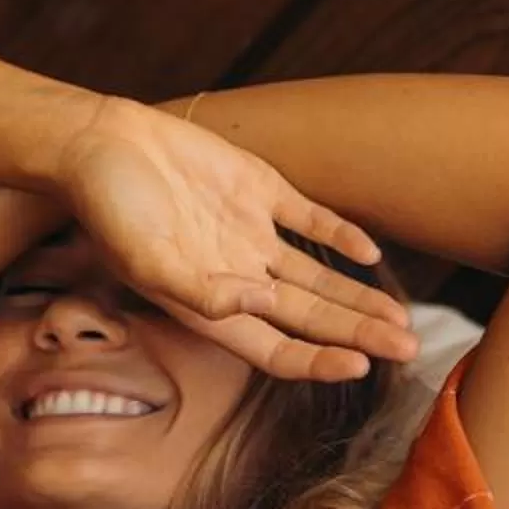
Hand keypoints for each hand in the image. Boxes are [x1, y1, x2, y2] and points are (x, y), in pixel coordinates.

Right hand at [49, 97, 418, 382]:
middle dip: (358, 335)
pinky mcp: (257, 190)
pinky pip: (309, 220)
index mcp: (210, 306)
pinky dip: (339, 236)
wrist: (99, 141)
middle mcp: (237, 277)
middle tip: (409, 347)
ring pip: (318, 277)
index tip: (360, 367)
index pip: (278, 349)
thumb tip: (258, 306)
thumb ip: (200, 291)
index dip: (319, 362)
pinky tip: (371, 254)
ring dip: (358, 298)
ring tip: (401, 319)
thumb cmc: (109, 208)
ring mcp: (250, 234)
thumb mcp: (145, 260)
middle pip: (311, 318)